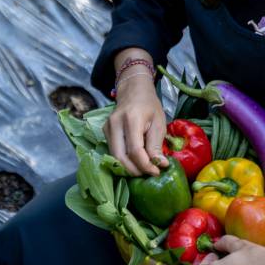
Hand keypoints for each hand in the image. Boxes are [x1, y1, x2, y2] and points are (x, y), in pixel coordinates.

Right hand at [107, 50, 167, 175]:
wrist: (133, 90)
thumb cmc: (149, 106)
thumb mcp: (159, 123)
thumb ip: (156, 145)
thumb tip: (159, 165)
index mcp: (131, 119)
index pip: (135, 149)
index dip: (145, 165)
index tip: (157, 171)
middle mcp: (114, 124)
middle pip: (120, 157)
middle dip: (135, 170)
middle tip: (149, 174)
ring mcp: (107, 128)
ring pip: (114, 156)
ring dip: (129, 167)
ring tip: (144, 169)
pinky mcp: (104, 132)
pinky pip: (113, 151)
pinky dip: (124, 160)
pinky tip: (135, 161)